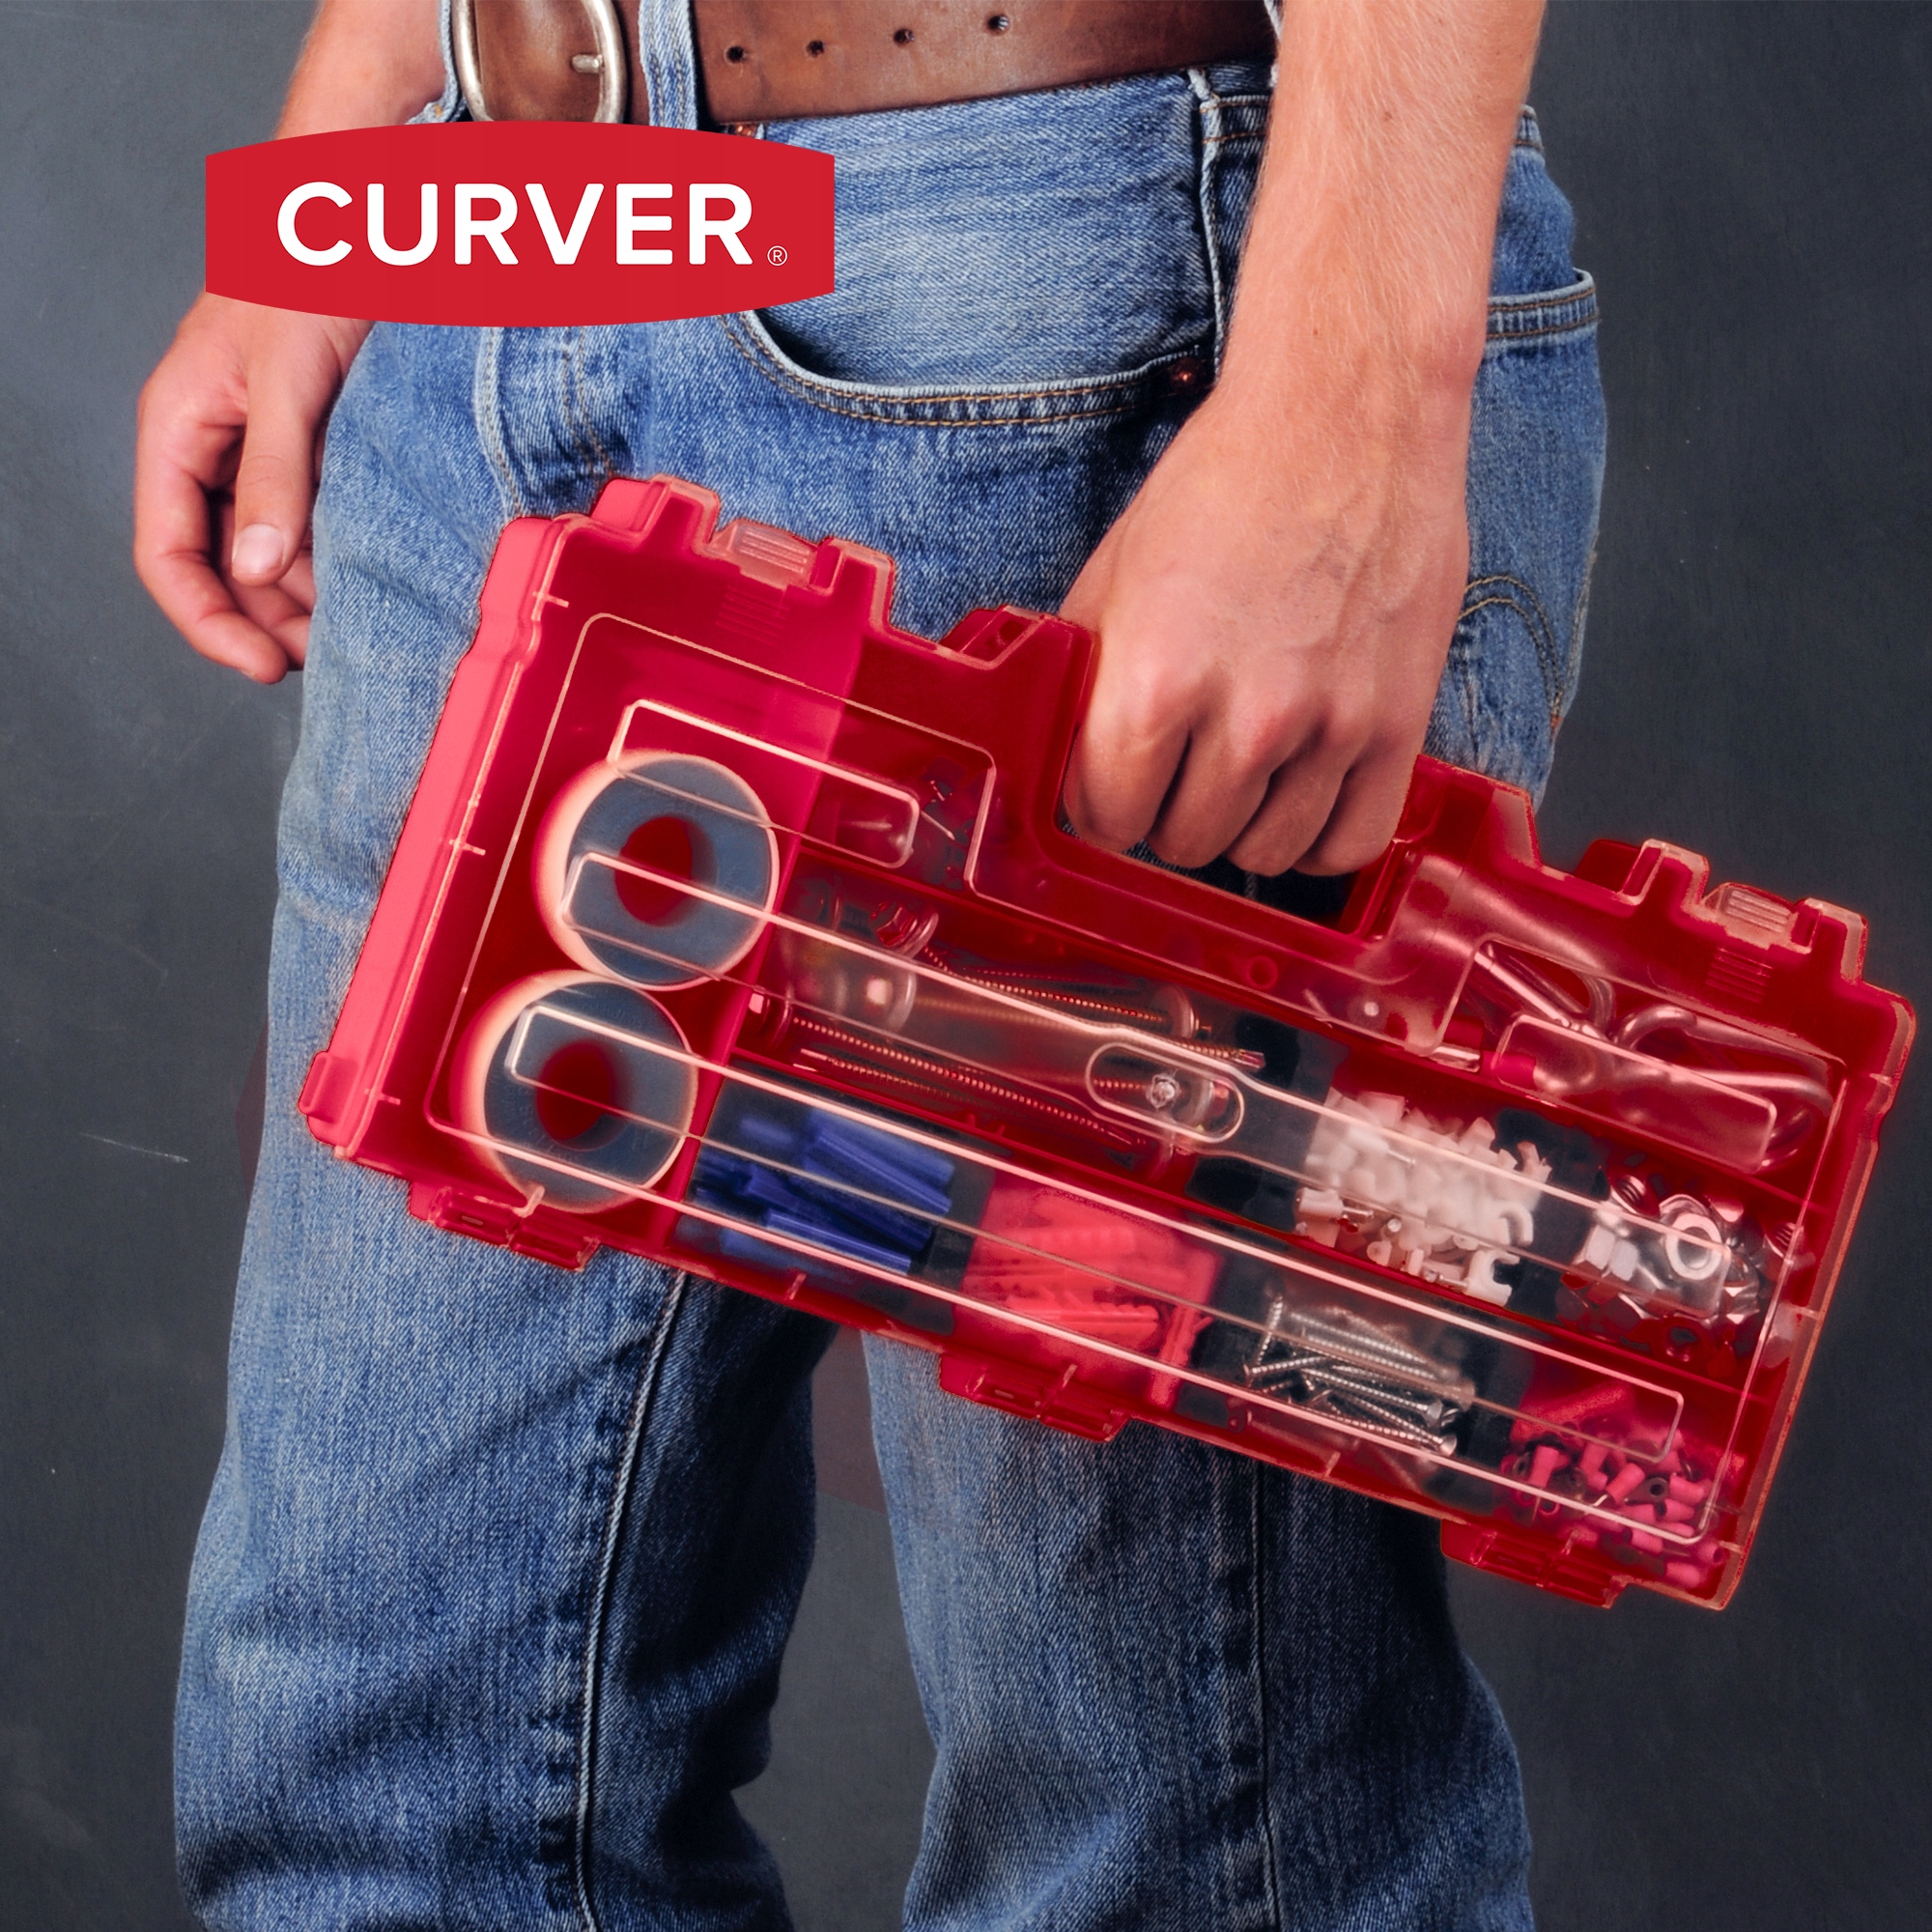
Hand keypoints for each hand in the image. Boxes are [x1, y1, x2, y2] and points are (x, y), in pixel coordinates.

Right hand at [133, 294, 370, 681]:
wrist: (370, 225)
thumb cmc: (313, 276)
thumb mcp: (290, 381)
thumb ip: (272, 475)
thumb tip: (255, 567)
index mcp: (178, 431)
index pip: (167, 555)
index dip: (208, 622)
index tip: (264, 667)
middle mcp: (212, 450)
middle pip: (223, 567)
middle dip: (270, 620)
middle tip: (334, 657)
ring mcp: (261, 453)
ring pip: (271, 553)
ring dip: (309, 597)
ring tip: (363, 624)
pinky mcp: (312, 451)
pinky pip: (312, 524)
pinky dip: (337, 557)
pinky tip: (376, 580)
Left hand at [1061, 375, 1471, 876]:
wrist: (1349, 416)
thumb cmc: (1228, 483)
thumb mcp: (1114, 575)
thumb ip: (1085, 680)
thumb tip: (1063, 761)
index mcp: (1158, 679)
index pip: (1106, 816)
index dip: (1099, 804)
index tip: (1112, 787)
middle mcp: (1248, 717)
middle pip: (1183, 843)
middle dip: (1166, 812)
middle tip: (1175, 771)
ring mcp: (1331, 727)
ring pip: (1264, 855)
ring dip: (1240, 826)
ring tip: (1236, 775)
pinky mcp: (1400, 725)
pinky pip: (1351, 843)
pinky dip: (1318, 840)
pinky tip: (1298, 800)